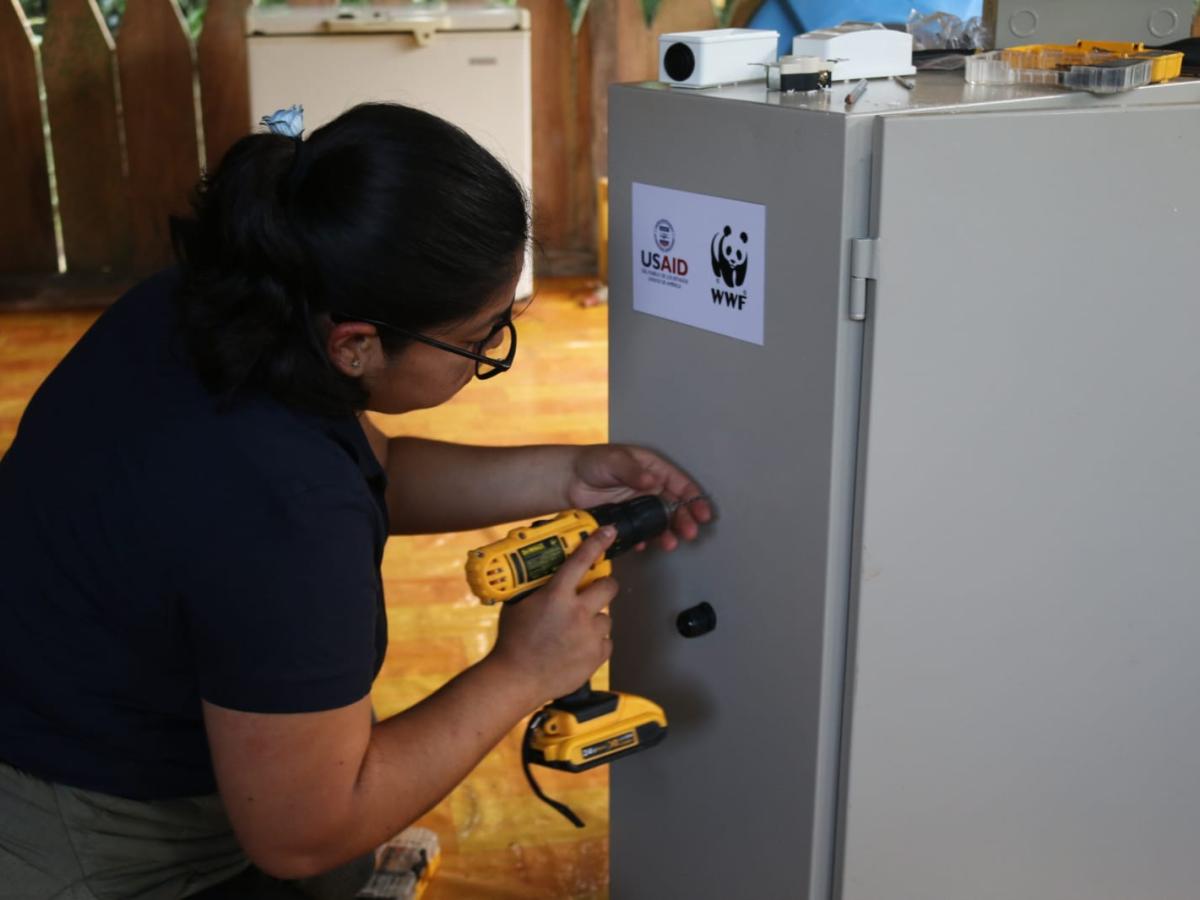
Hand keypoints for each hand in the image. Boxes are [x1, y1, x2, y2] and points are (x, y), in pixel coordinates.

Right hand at [487, 528, 619, 706]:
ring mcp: (590, 635)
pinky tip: (579, 646)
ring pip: (607, 617)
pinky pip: (606, 642)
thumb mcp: (518, 604)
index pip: (581, 560)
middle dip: (603, 586)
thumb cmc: (513, 642)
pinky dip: (596, 642)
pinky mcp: (597, 656)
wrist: (517, 679)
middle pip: (608, 586)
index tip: (608, 532)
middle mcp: (578, 612)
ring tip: (577, 629)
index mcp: (557, 595)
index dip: (597, 542)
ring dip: (596, 619)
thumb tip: (544, 575)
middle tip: (594, 591)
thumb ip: (536, 588)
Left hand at [565, 445, 712, 550]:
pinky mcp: (627, 519)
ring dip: (667, 532)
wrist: (567, 480)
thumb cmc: (592, 463)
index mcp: (652, 469)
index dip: (693, 498)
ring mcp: (639, 504)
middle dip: (684, 519)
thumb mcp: (614, 460)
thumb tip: (652, 482)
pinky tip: (645, 545)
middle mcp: (650, 487)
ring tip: (670, 543)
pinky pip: (641, 531)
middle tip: (690, 532)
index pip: (679, 483)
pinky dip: (645, 539)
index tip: (702, 513)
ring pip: (660, 520)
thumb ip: (633, 472)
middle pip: (674, 505)